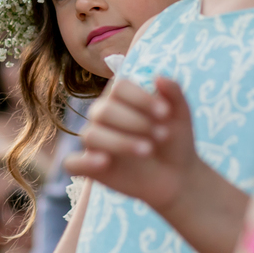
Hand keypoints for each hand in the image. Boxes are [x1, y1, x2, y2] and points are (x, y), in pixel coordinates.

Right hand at [66, 77, 200, 212]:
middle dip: (135, 122)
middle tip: (162, 136)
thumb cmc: (175, 141)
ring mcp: (94, 141)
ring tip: (147, 151)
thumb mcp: (181, 117)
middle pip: (104, 111)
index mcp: (120, 98)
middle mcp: (102, 116)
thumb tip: (158, 77)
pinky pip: (72, 163)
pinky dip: (84, 162)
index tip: (165, 113)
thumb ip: (174, 93)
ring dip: (120, 142)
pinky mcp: (89, 167)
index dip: (140, 98)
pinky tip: (105, 162)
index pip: (118, 88)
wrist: (177, 176)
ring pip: (91, 136)